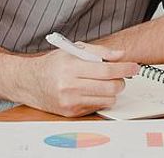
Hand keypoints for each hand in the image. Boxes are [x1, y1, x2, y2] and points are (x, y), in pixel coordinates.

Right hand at [16, 44, 140, 116]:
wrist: (29, 82)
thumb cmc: (52, 64)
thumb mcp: (73, 50)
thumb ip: (99, 51)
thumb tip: (120, 55)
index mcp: (71, 67)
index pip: (107, 70)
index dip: (125, 68)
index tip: (135, 67)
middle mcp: (70, 87)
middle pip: (111, 87)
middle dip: (121, 80)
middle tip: (120, 75)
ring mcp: (70, 102)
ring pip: (107, 99)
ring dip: (112, 91)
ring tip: (105, 82)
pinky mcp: (71, 113)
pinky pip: (97, 107)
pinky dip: (101, 98)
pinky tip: (93, 90)